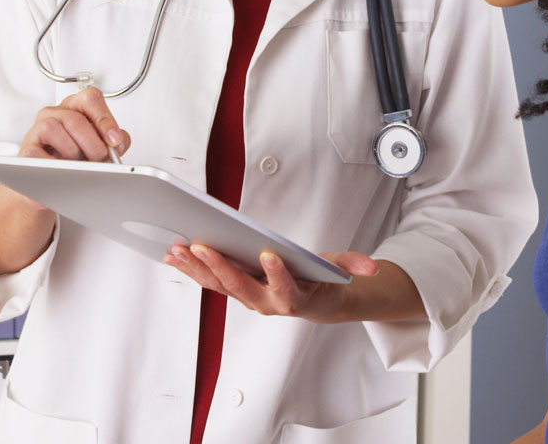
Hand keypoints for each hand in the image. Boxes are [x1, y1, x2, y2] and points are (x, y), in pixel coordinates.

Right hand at [17, 87, 129, 208]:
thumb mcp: (100, 145)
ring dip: (72, 151)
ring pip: (53, 128)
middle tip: (100, 159)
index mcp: (76, 106)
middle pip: (75, 119)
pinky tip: (63, 170)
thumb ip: (115, 142)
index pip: (90, 98)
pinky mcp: (26, 148)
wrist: (52, 182)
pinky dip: (53, 162)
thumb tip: (117, 145)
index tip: (114, 140)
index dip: (104, 119)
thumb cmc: (78, 158)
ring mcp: (38, 128)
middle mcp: (56, 112)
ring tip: (80, 165)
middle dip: (92, 143)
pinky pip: (36, 151)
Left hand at [163, 245, 378, 322]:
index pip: (285, 288)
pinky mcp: (235, 290)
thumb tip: (372, 268)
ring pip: (219, 286)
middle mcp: (267, 302)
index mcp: (294, 296)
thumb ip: (354, 266)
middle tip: (203, 245)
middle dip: (221, 266)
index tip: (269, 254)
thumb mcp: (342, 269)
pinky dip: (192, 269)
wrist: (314, 303)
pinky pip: (210, 282)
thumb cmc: (323, 280)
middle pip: (242, 287)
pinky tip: (175, 253)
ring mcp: (248, 298)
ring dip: (197, 268)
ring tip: (179, 248)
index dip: (277, 273)